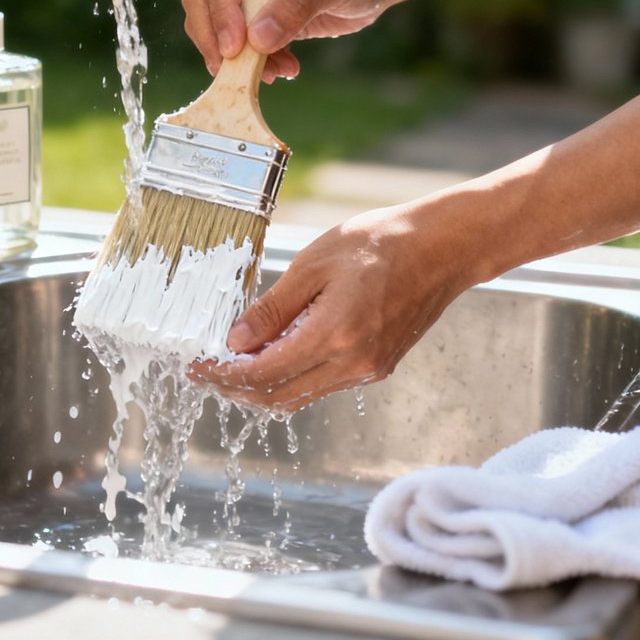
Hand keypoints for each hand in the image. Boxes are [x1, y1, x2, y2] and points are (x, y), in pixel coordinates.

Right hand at [181, 0, 409, 81]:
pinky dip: (252, 62)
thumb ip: (299, 6)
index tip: (236, 47)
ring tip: (278, 72)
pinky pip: (235, 41)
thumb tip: (257, 38)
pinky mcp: (252, 11)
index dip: (221, 12)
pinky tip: (285, 68)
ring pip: (212, 25)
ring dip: (236, 57)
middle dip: (218, 40)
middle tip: (242, 72)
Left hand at [187, 202, 472, 412]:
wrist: (443, 247)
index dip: (223, 375)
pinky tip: (275, 353)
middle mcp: (353, 363)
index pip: (263, 374)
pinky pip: (324, 383)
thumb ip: (274, 307)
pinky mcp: (378, 365)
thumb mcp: (315, 263)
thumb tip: (236, 341)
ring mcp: (369, 369)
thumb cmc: (381, 242)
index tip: (196, 367)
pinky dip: (292, 377)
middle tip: (207, 371)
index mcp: (334, 336)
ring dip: (264, 386)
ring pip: (302, 395)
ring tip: (233, 363)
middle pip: (279, 396)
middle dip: (237, 389)